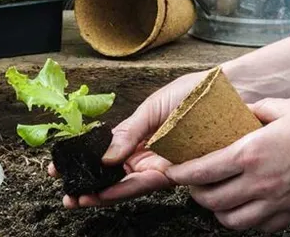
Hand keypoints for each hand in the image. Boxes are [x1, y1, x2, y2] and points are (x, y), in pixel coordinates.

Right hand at [48, 71, 207, 207]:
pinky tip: (109, 190)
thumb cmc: (196, 94)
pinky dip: (128, 187)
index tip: (57, 168)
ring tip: (82, 199)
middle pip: (115, 177)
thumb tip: (104, 154)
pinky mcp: (182, 172)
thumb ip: (129, 131)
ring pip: (129, 185)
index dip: (83, 163)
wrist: (232, 91)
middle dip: (89, 188)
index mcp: (140, 139)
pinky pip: (152, 183)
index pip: (106, 156)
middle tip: (68, 196)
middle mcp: (150, 156)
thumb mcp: (153, 107)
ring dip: (104, 193)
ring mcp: (165, 166)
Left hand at [165, 98, 289, 232]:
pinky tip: (245, 205)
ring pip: (231, 220)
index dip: (179, 173)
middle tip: (192, 181)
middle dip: (195, 191)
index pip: (201, 170)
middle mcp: (261, 183)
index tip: (169, 169)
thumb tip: (231, 112)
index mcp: (251, 153)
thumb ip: (249, 112)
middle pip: (210, 199)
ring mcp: (278, 203)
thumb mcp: (279, 106)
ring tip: (216, 195)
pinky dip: (244, 219)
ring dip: (217, 209)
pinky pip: (258, 227)